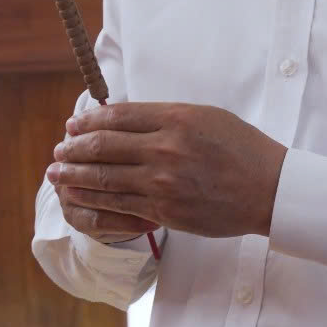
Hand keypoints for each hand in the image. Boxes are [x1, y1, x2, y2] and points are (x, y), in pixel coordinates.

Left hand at [47, 102, 286, 239]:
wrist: (270, 189)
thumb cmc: (243, 150)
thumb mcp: (208, 118)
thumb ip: (167, 116)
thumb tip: (123, 119)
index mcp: (177, 118)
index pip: (117, 116)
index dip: (87, 121)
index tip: (73, 125)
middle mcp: (165, 148)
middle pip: (101, 146)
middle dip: (72, 149)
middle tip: (59, 150)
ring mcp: (162, 182)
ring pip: (102, 177)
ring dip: (72, 175)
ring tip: (57, 173)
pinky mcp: (163, 210)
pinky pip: (116, 205)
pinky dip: (90, 199)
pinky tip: (77, 195)